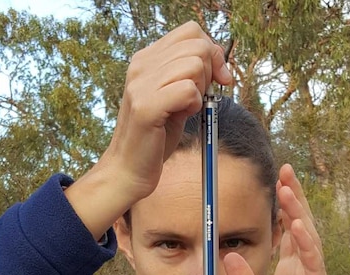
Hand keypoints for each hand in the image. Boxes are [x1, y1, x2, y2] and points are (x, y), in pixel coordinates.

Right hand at [66, 22, 231, 238]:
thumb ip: (192, 74)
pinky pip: (188, 90)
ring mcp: (141, 84)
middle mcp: (141, 65)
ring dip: (201, 90)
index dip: (212, 52)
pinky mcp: (146, 106)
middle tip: (199, 98)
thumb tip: (220, 58)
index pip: (191, 31)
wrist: (129, 168)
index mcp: (147, 58)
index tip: (217, 79)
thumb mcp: (176, 97)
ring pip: (195, 65)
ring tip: (185, 109)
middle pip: (197, 46)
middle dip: (210, 72)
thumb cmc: (155, 135)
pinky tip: (179, 117)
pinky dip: (194, 106)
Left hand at [224, 164, 349, 274]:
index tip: (274, 183)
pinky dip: (307, 247)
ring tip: (289, 189)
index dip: (281, 209)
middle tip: (284, 170)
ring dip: (299, 214)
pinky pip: (314, 268)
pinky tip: (300, 227)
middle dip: (292, 199)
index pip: (286, 234)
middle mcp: (303, 273)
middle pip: (299, 228)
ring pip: (308, 241)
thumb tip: (227, 254)